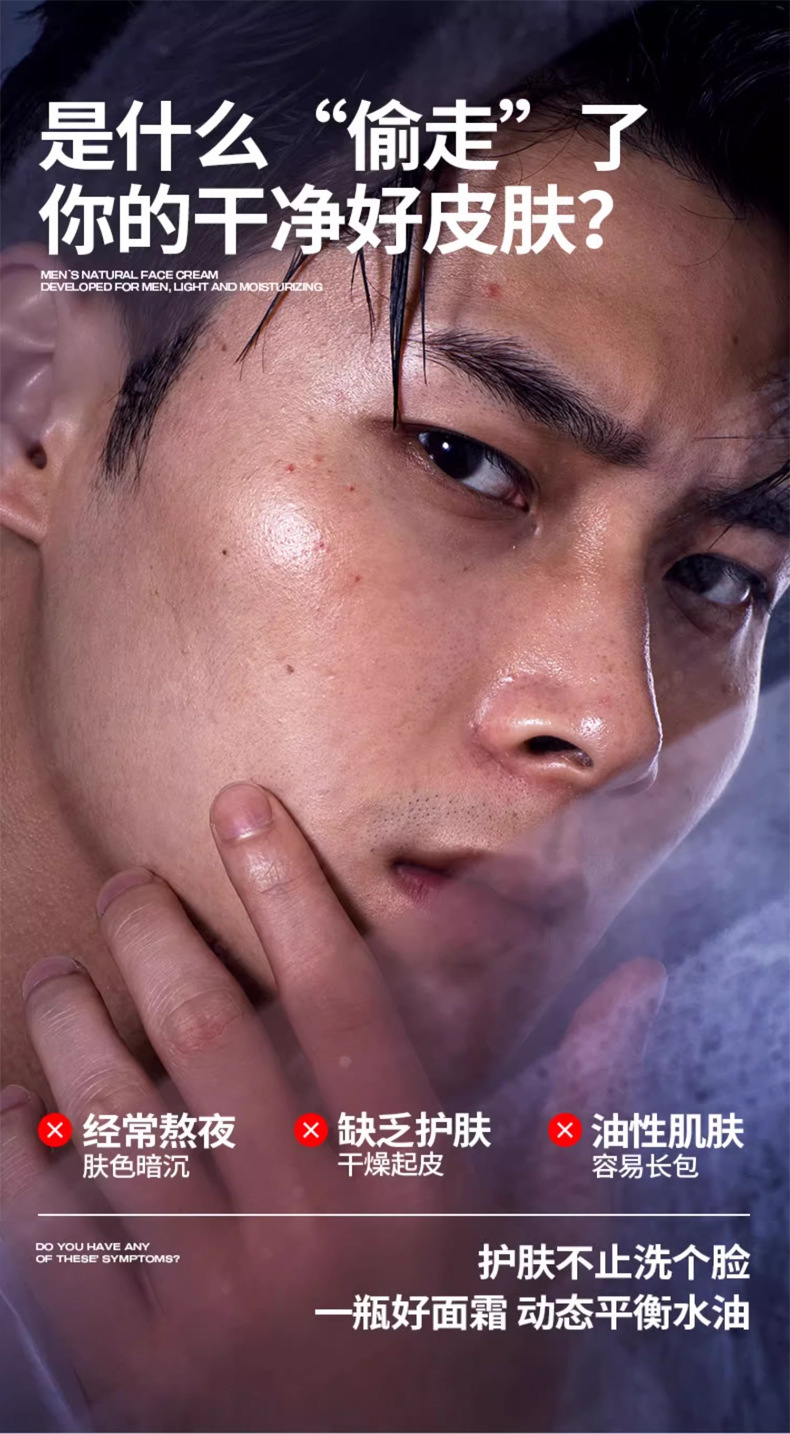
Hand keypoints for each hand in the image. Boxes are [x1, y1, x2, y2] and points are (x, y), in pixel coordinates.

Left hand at [1, 782, 664, 1431]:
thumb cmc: (478, 1381)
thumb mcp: (549, 1257)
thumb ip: (575, 1116)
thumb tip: (630, 988)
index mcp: (408, 1196)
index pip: (344, 1010)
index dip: (292, 897)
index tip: (243, 811)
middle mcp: (305, 1234)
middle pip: (212, 1051)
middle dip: (158, 945)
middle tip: (128, 887)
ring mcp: (213, 1307)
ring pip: (121, 1136)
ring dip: (75, 1038)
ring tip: (54, 976)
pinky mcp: (140, 1377)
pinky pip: (59, 1257)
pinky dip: (17, 1174)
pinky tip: (4, 1111)